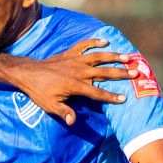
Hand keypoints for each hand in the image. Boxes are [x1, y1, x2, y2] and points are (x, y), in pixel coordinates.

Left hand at [10, 38, 131, 125]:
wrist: (27, 73)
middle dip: (121, 74)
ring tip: (128, 56)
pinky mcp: (69, 52)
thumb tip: (73, 122)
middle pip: (104, 72)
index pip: (97, 93)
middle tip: (135, 73)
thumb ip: (64, 112)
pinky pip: (84, 45)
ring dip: (114, 56)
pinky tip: (105, 41)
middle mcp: (78, 71)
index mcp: (75, 85)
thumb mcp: (49, 106)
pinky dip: (94, 41)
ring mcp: (74, 60)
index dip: (111, 97)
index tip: (124, 99)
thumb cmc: (39, 92)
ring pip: (98, 56)